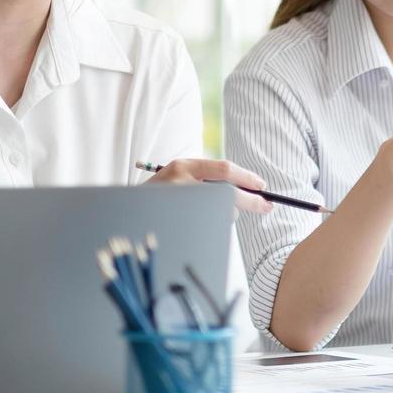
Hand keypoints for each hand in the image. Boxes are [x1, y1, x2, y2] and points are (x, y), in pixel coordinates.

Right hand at [145, 157, 274, 213]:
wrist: (125, 215)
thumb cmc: (157, 198)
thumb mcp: (177, 180)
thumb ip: (203, 181)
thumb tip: (242, 192)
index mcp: (183, 166)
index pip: (223, 169)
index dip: (246, 177)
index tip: (262, 185)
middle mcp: (181, 182)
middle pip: (228, 193)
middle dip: (250, 201)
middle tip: (266, 206)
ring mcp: (179, 203)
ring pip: (220, 213)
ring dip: (225, 216)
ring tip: (207, 216)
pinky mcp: (179, 223)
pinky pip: (210, 226)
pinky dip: (213, 226)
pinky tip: (199, 224)